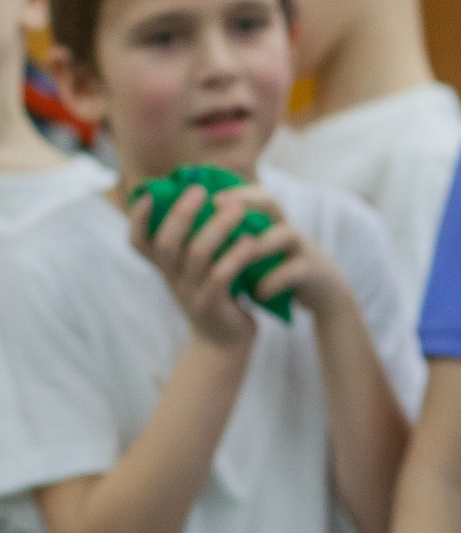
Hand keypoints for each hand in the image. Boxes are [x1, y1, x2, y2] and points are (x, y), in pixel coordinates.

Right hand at [126, 176, 343, 343]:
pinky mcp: (212, 305)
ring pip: (197, 253)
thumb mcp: (196, 268)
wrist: (224, 342)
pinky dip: (236, 256)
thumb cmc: (214, 294)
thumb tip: (206, 195)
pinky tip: (251, 241)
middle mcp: (171, 277)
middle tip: (200, 190)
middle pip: (166, 241)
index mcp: (164, 266)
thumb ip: (193, 239)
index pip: (137, 241)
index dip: (137, 219)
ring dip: (218, 227)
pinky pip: (221, 276)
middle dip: (182, 212)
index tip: (145, 194)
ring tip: (238, 209)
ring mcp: (190, 292)